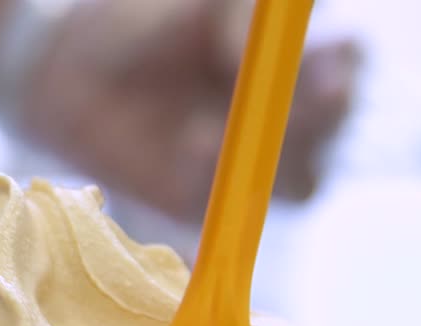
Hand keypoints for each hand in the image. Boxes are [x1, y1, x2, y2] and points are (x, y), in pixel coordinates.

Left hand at [20, 0, 360, 222]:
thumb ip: (236, 18)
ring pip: (301, 182)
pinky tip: (190, 148)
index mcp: (296, 54)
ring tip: (209, 135)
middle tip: (281, 109)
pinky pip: (236, 209)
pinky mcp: (214, 203)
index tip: (325, 61)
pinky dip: (217, 182)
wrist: (73, 71)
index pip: (347, 62)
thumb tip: (255, 59)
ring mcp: (254, 164)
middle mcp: (288, 113)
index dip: (344, 66)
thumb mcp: (199, 3)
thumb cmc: (142, 20)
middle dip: (317, 121)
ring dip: (270, 163)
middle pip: (334, 130)